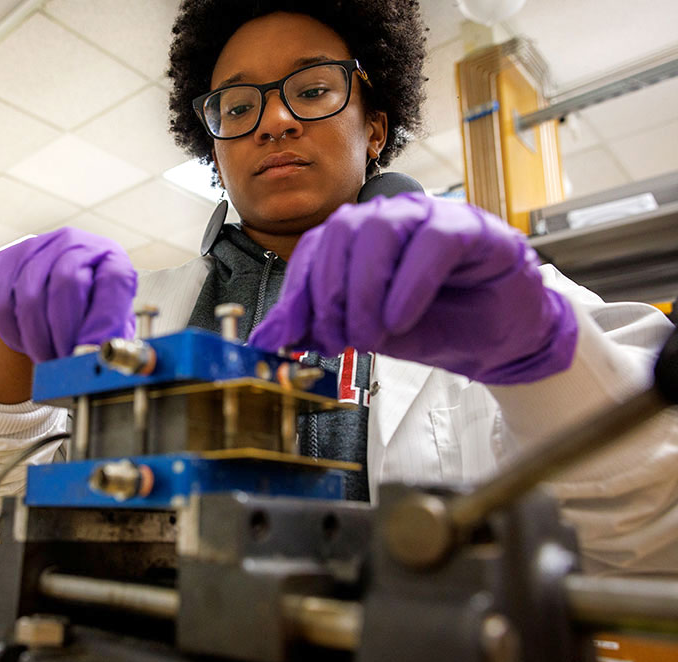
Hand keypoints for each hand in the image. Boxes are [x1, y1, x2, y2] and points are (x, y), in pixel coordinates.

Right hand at [0, 227, 136, 362]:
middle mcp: (76, 242)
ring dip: (37, 338)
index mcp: (111, 258)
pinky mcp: (5, 261)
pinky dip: (12, 332)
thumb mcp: (110, 325)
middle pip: (67, 284)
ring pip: (30, 296)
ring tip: (46, 358)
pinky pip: (1, 302)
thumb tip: (96, 357)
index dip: (103, 321)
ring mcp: (37, 246)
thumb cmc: (90, 317)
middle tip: (63, 361)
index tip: (92, 353)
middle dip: (63, 333)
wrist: (54, 299)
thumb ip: (109, 337)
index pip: (114, 280)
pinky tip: (25, 343)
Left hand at [249, 193, 577, 383]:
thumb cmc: (435, 326)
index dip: (297, 293)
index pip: (314, 249)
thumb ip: (318, 327)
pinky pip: (432, 243)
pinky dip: (408, 283)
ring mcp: (430, 216)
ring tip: (369, 336)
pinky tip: (400, 318)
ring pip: (380, 231)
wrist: (499, 340)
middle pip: (341, 233)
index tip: (288, 337)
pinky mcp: (470, 228)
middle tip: (334, 339)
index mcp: (360, 237)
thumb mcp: (366, 332)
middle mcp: (390, 218)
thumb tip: (267, 339)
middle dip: (329, 294)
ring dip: (364, 290)